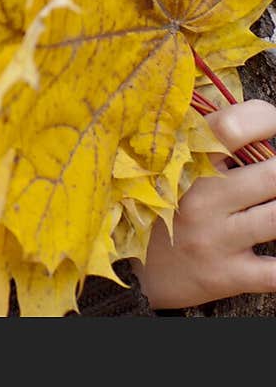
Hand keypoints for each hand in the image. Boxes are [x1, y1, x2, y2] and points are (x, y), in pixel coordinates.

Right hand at [133, 98, 275, 309]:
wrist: (133, 269)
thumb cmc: (162, 204)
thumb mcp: (171, 163)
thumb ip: (206, 138)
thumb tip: (252, 121)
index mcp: (186, 161)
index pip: (230, 127)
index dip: (264, 120)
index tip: (274, 125)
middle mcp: (201, 196)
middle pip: (272, 175)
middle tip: (275, 174)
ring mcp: (215, 238)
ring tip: (275, 205)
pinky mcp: (226, 276)